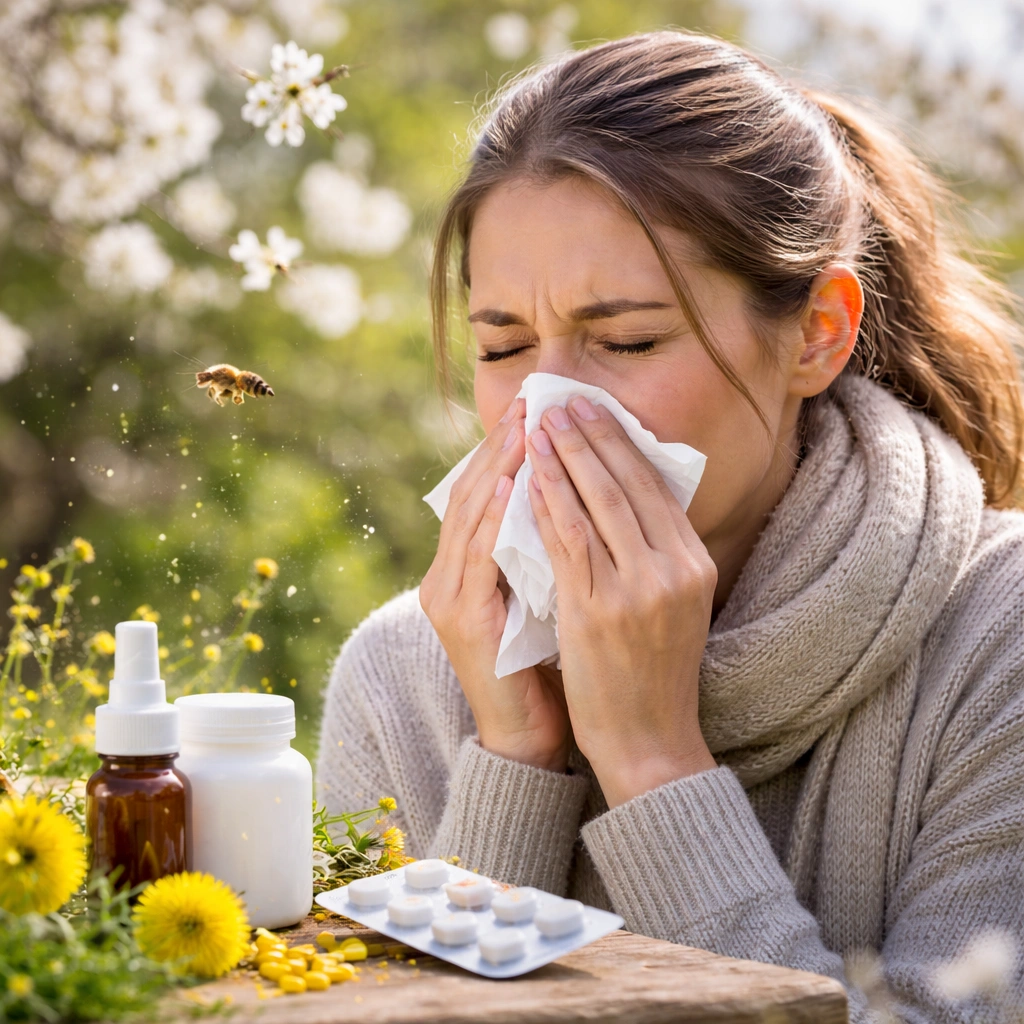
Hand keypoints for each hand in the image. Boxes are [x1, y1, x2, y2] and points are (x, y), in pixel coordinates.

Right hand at [420, 397, 571, 772]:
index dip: (508, 447)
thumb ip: (548, 545)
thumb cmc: (548, 662)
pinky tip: (511, 485)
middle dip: (502, 444)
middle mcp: (448, 575)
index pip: (486, 491)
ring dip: (497, 467)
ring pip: (470, 516)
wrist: (532, 735)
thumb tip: (579, 492)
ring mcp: (449, 598)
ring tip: (522, 427)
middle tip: (530, 401)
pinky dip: (493, 518)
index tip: (539, 407)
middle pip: (471, 493)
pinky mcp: (463, 622)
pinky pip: (478, 558)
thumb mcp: (548, 590)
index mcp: (467, 566)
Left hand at [525, 395, 717, 806]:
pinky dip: (547, 502)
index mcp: (694, 565)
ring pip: (596, 505)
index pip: (654, 488)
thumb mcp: (675, 606)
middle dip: (591, 437)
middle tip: (563, 401)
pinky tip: (530, 475)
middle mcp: (673, 570)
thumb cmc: (654, 674)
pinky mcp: (597, 610)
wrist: (649, 741)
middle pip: (626, 485)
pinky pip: (568, 541)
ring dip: (565, 458)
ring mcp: (637, 589)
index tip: (595, 411)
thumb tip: (626, 501)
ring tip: (541, 424)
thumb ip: (657, 556)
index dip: (621, 444)